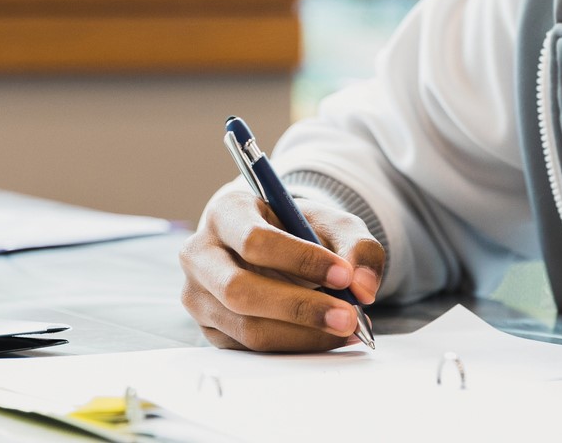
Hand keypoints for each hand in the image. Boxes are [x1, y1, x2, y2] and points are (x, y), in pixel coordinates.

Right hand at [179, 189, 385, 350]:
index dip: (300, 260)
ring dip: (303, 335)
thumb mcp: (331, 223)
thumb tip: (363, 288)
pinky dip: (295, 346)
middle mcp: (200, 255)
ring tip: (345, 329)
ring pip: (247, 327)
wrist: (272, 245)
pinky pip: (251, 348)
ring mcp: (198, 296)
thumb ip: (356, 246)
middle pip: (240, 290)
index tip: (344, 275)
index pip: (253, 241)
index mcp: (225, 213)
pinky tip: (326, 336)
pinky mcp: (210, 329)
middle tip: (349, 316)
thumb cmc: (296, 229)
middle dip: (300, 308)